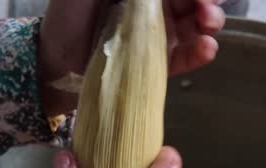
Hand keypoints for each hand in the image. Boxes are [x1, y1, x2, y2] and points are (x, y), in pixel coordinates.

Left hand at [38, 0, 225, 115]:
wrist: (54, 60)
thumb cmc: (68, 14)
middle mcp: (157, 7)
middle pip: (196, 0)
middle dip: (209, 0)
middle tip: (206, 7)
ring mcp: (160, 35)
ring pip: (198, 25)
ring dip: (211, 21)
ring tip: (206, 25)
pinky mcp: (160, 64)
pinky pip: (187, 56)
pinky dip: (201, 51)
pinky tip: (205, 48)